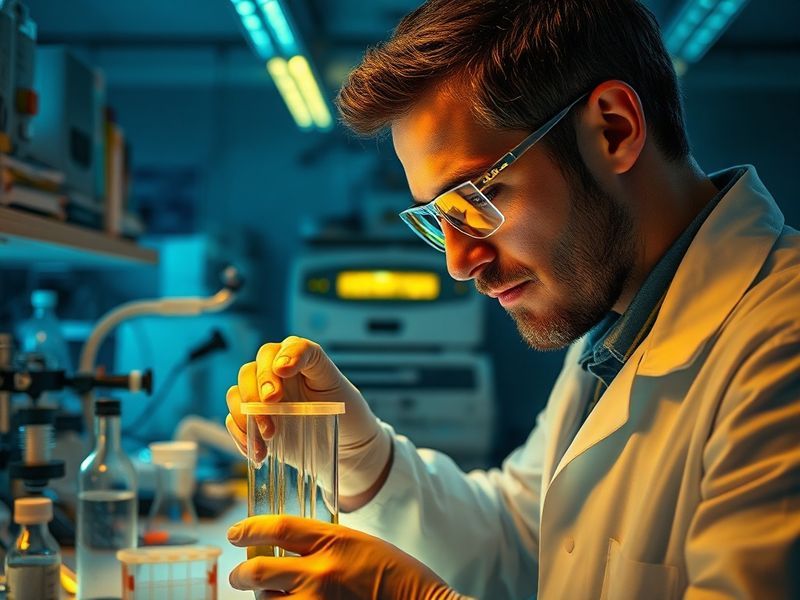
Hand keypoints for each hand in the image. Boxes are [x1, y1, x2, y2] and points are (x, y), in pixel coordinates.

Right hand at [226, 336, 392, 499]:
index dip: (285, 356)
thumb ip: (317, 366)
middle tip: (272, 403)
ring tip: (269, 435)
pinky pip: (234, 422)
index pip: (288, 348)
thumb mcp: (337, 386)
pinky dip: (240, 435)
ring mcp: (262, 397)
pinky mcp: (255, 421)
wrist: (346, 447)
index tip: (284, 370)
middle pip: (252, 370)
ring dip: (246, 414)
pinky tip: (258, 451)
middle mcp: (276, 373)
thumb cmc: (346, 411)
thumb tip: (282, 366)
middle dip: (258, 387)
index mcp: (300, 358)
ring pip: (237, 393)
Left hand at [228, 515, 464, 599]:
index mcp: (334, 541)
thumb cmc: (396, 575)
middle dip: (241, 575)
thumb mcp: (360, 544)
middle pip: (259, 570)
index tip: (237, 533)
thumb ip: (323, 545)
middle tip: (238, 575)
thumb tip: (282, 549)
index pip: (278, 528)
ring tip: (269, 597)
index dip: (249, 529)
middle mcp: (322, 572)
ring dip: (262, 599)